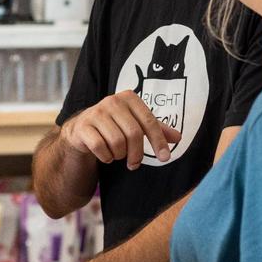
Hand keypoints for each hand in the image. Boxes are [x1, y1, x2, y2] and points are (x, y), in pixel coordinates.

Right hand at [61, 91, 180, 169]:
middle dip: (137, 154)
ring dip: (119, 155)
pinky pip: (100, 147)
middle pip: (133, 133)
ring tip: (117, 154)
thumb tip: (178, 137)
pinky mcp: (83, 126)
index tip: (165, 158)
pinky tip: (105, 155)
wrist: (83, 129)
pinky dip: (106, 157)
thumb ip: (156, 129)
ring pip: (117, 142)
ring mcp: (95, 113)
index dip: (158, 141)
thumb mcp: (136, 124)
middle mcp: (112, 101)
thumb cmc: (115, 126)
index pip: (149, 121)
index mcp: (129, 97)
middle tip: (135, 164)